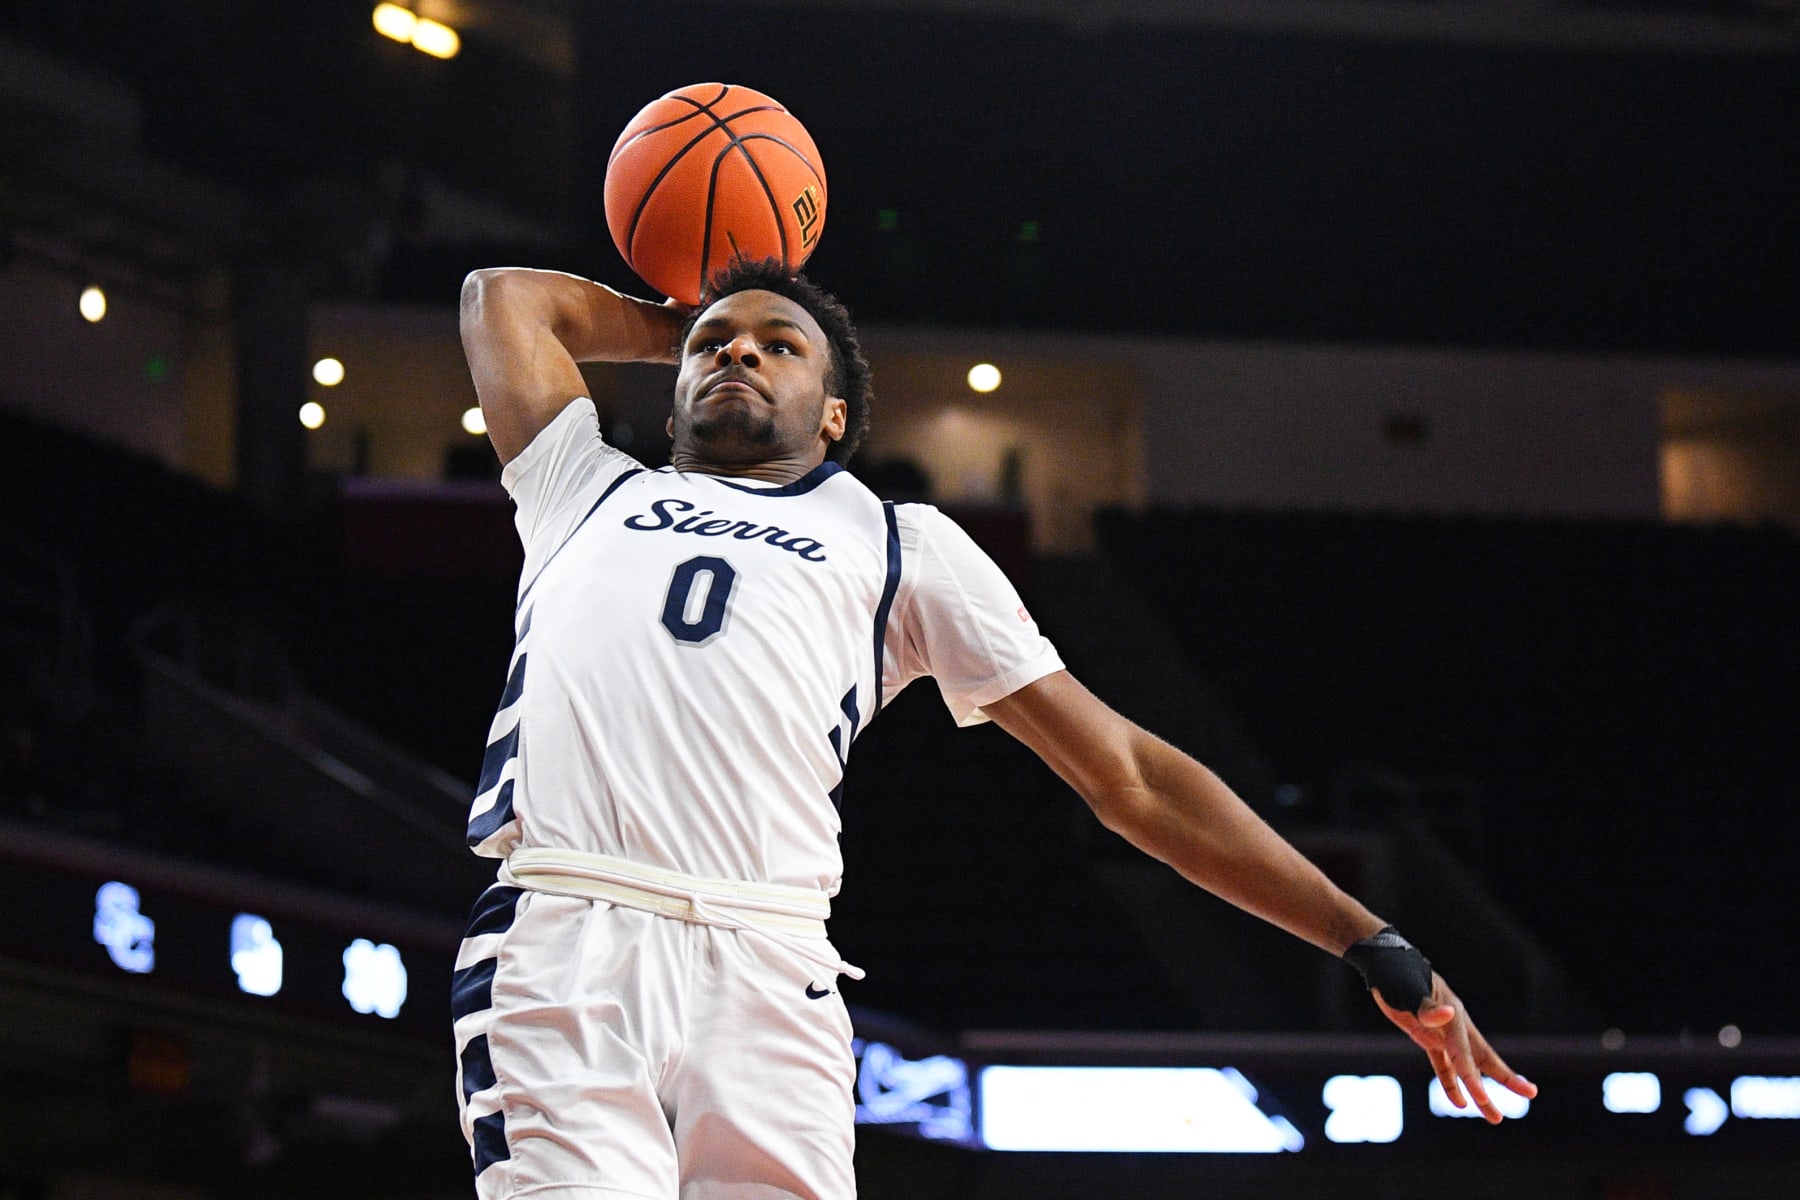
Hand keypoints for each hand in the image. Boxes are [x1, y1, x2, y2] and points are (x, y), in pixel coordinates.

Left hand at [1373, 972, 1537, 1122]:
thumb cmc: (1399, 975)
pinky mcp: (1428, 1038)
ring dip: (1480, 1092)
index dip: (1473, 1076)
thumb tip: (1449, 1013)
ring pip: (1467, 1067)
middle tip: (1531, 1094)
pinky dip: (1451, 1084)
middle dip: (1505, 1079)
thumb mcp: (1410, 989)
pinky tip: (1460, 1104)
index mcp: (1454, 1017)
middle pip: (1483, 1059)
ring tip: (1495, 1118)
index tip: (1482, 1099)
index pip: (1465, 1052)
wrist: (1387, 965)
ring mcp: (1443, 1034)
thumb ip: (1427, 1006)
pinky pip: (1444, 1065)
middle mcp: (1454, 1027)